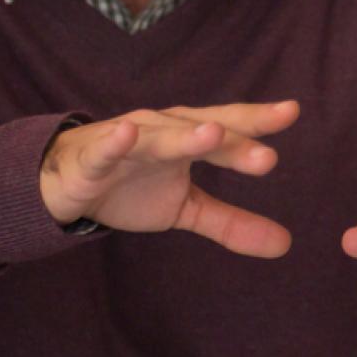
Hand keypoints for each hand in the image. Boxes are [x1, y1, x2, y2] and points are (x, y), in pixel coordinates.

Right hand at [39, 101, 300, 257]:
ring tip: (211, 134)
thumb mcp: (185, 208)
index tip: (291, 112)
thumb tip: (286, 244)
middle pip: (199, 130)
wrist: (65, 185)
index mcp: (186, 138)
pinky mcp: (93, 159)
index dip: (256, 122)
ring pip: (158, 137)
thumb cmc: (130, 187)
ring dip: (183, 135)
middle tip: (266, 159)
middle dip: (231, 141)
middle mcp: (161, 131)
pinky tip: (126, 133)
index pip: (226, 128)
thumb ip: (231, 222)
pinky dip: (114, 141)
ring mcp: (126, 142)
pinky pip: (105, 150)